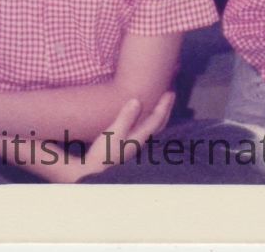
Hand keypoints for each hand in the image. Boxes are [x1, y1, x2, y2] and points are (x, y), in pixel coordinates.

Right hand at [49, 91, 176, 182]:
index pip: (156, 120)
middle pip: (158, 125)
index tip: (170, 92)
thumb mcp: (112, 134)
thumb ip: (125, 118)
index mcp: (138, 138)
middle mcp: (140, 142)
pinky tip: (142, 120)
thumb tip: (137, 100)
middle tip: (171, 94)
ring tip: (160, 105)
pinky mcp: (127, 147)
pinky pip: (145, 131)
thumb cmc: (102, 153)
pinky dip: (150, 122)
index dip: (163, 105)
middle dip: (165, 109)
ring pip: (153, 129)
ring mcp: (134, 146)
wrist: (93, 172)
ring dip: (159, 115)